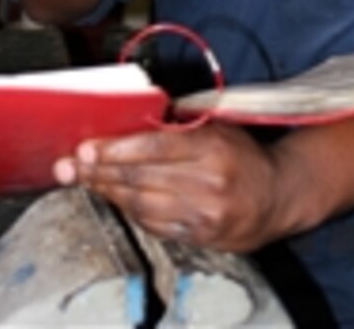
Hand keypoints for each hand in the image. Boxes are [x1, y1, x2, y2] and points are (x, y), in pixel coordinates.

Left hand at [54, 123, 282, 252]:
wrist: (279, 195)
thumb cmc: (243, 155)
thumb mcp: (218, 127)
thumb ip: (180, 125)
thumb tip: (131, 118)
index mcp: (214, 146)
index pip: (156, 146)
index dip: (117, 148)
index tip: (87, 148)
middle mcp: (210, 180)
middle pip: (143, 177)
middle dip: (101, 171)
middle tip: (74, 165)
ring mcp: (206, 212)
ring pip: (144, 204)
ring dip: (110, 192)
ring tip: (88, 181)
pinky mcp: (202, 236)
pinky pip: (156, 225)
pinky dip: (132, 212)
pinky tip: (118, 200)